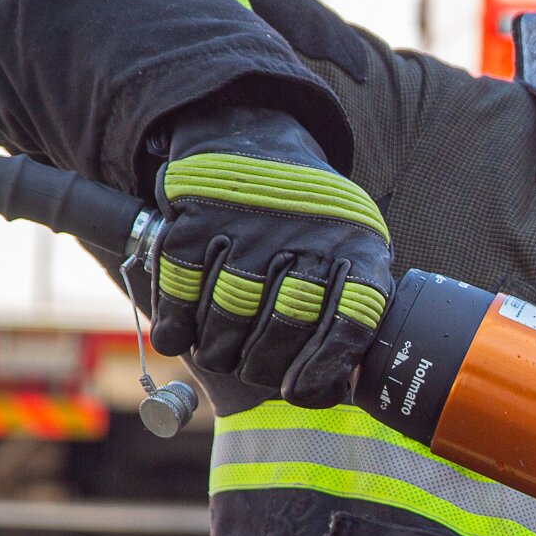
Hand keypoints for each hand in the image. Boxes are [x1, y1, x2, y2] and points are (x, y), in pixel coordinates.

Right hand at [148, 105, 391, 406]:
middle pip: (282, 333)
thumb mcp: (355, 248)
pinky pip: (180, 297)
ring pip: (227, 323)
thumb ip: (353, 308)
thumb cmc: (311, 220)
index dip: (323, 370)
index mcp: (358, 250)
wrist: (253, 143)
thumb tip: (339, 388)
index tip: (300, 392)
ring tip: (223, 353)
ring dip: (220, 352)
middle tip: (257, 372)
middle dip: (264, 367)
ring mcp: (247, 233)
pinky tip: (183, 336)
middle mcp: (304, 240)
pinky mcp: (195, 226)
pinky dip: (177, 328)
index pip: (350, 325)